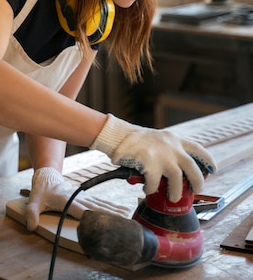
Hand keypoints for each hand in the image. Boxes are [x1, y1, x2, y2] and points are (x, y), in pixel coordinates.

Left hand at [25, 166, 129, 230]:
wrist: (46, 175)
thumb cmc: (41, 189)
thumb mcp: (33, 201)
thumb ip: (31, 213)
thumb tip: (31, 226)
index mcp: (67, 199)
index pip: (82, 209)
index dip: (93, 214)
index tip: (105, 221)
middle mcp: (77, 197)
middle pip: (96, 206)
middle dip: (110, 213)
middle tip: (124, 218)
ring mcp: (82, 196)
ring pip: (100, 202)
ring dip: (113, 209)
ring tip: (127, 213)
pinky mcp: (84, 196)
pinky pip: (99, 201)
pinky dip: (110, 205)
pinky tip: (120, 209)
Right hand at [90, 114, 216, 202]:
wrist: (119, 136)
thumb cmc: (137, 140)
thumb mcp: (159, 139)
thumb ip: (170, 151)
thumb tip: (179, 174)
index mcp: (174, 140)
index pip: (197, 149)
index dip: (208, 161)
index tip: (213, 170)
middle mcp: (171, 147)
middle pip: (192, 167)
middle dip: (198, 182)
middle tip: (196, 190)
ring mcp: (161, 156)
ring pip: (177, 179)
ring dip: (176, 191)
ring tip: (172, 197)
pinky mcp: (149, 164)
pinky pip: (154, 183)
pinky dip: (152, 189)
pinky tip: (147, 189)